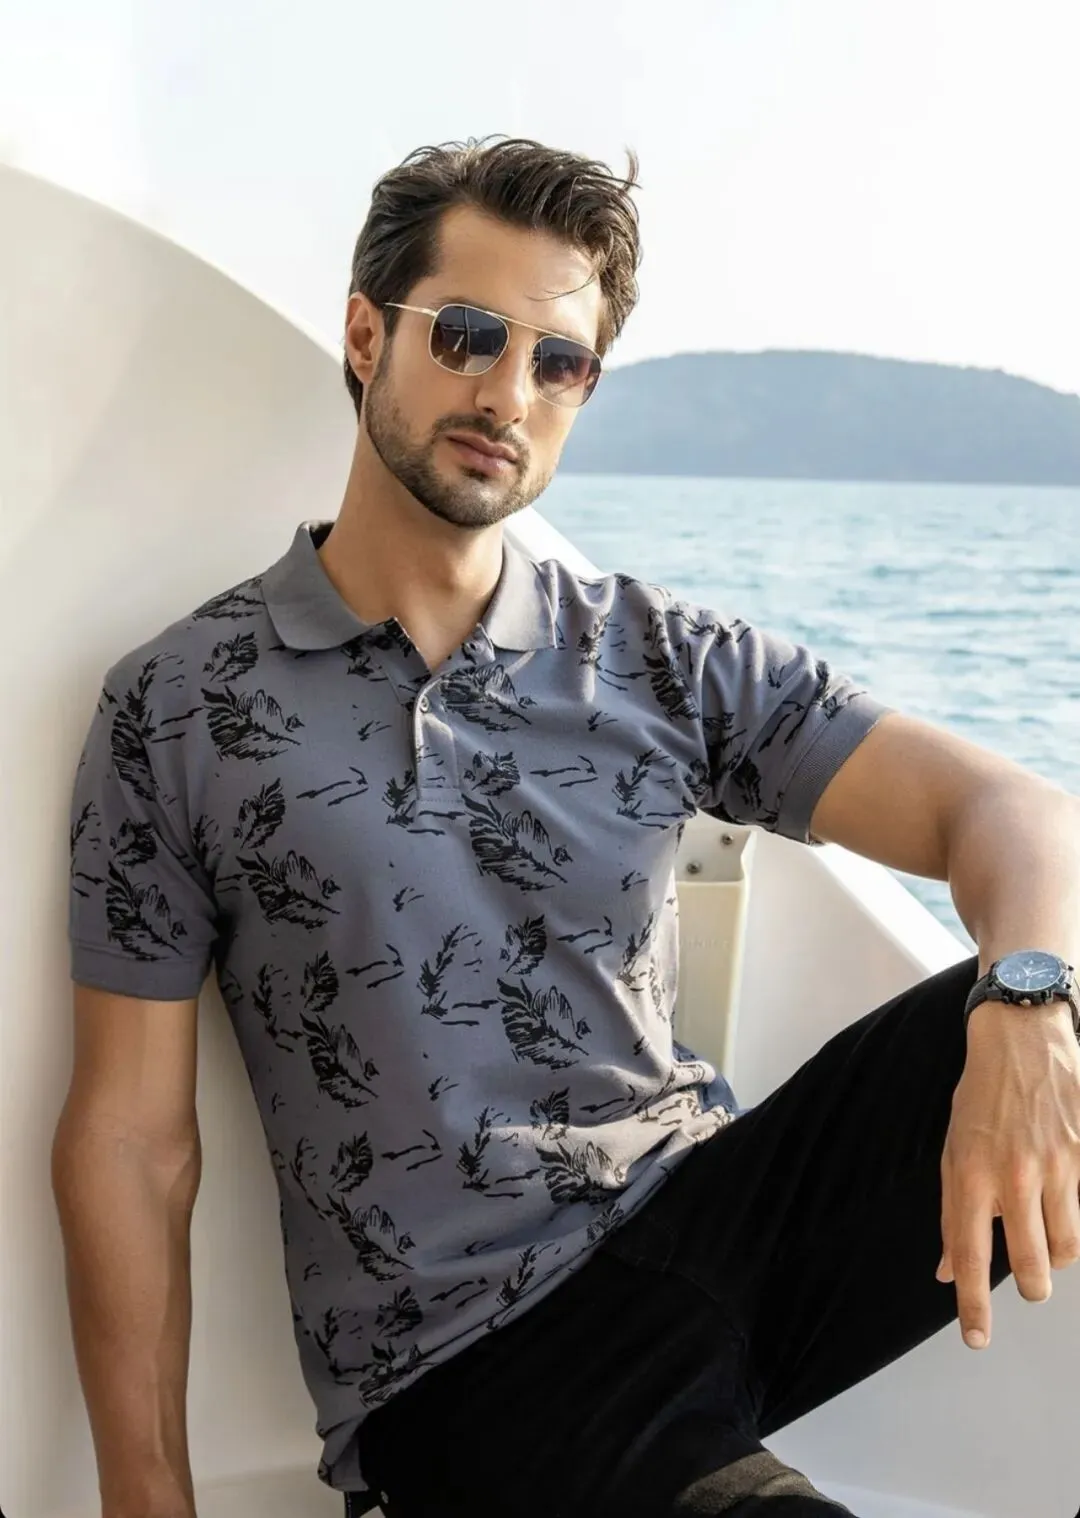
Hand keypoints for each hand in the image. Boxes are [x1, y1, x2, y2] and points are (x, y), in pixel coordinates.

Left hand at [937, 999, 1079, 1348]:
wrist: (1022, 1040)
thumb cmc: (981, 1097)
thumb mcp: (952, 1150)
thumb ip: (953, 1213)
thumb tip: (948, 1271)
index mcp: (971, 1173)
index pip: (970, 1255)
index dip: (973, 1305)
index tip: (977, 1340)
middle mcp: (1015, 1174)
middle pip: (1033, 1268)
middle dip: (1031, 1285)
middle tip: (1027, 1279)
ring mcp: (1058, 1165)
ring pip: (1067, 1250)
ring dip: (1055, 1253)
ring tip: (1043, 1227)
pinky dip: (1073, 1217)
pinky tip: (1061, 1194)